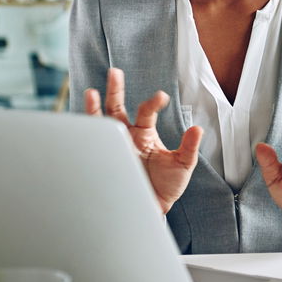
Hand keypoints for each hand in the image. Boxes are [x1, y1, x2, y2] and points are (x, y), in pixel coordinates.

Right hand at [84, 67, 201, 214]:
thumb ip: (188, 147)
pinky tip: (84, 125)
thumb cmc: (166, 186)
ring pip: (100, 123)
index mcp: (144, 133)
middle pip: (117, 107)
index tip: (161, 97)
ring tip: (91, 92)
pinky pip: (93, 146)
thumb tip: (197, 129)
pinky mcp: (103, 161)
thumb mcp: (182, 165)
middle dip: (115, 90)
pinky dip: (87, 135)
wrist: (150, 209)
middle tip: (115, 72)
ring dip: (94, 108)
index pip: (146, 111)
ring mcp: (113, 147)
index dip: (153, 102)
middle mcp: (126, 136)